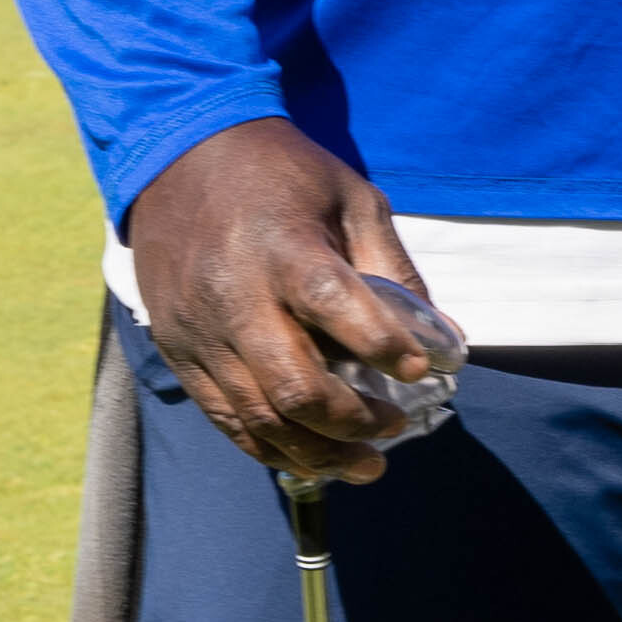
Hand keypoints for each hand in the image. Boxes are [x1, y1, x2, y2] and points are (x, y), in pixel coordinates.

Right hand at [122, 118, 468, 482]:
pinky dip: (267, 445)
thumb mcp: (354, 199)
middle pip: (291, 383)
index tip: (424, 369)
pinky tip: (309, 458)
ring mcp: (198, 330)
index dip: (382, 345)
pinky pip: (223, 415)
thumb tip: (444, 337)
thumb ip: (393, 269)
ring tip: (365, 464)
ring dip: (315, 450)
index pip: (334, 306)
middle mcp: (233, 296)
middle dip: (350, 421)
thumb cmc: (283, 177)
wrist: (178, 158)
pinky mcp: (177, 350)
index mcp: (282, 249)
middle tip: (396, 429)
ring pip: (256, 414)